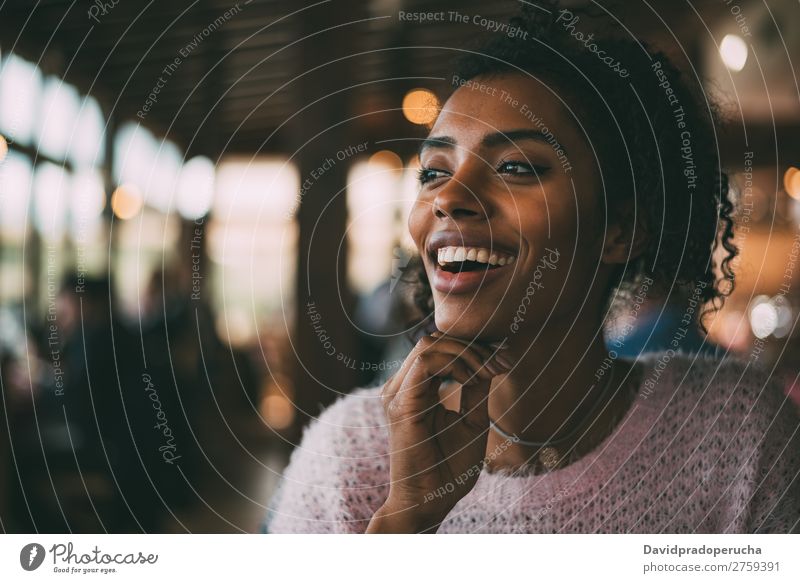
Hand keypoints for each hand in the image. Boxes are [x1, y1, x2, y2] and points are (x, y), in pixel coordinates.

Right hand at [368, 332, 510, 532]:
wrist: (430, 502)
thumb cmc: (449, 468)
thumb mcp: (472, 420)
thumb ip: (476, 389)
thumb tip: (492, 360)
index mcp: (414, 389)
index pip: (439, 348)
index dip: (473, 346)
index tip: (504, 358)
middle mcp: (400, 387)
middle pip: (434, 340)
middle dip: (473, 346)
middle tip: (501, 362)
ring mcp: (396, 393)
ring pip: (429, 345)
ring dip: (467, 353)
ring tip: (490, 371)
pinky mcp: (401, 404)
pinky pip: (426, 363)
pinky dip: (456, 364)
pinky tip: (473, 379)